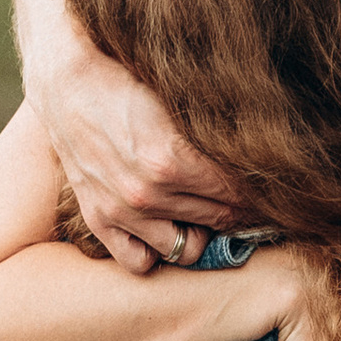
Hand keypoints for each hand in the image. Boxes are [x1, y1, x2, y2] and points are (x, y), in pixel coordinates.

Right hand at [30, 35, 238, 277]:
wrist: (66, 79)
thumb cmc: (127, 79)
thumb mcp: (179, 99)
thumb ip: (216, 132)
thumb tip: (261, 150)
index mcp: (173, 160)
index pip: (239, 191)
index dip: (262, 189)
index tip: (273, 185)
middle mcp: (148, 193)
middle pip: (220, 219)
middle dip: (242, 210)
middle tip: (252, 198)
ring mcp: (122, 212)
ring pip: (187, 249)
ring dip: (205, 233)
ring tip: (208, 211)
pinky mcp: (99, 219)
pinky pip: (140, 262)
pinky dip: (158, 251)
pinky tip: (167, 226)